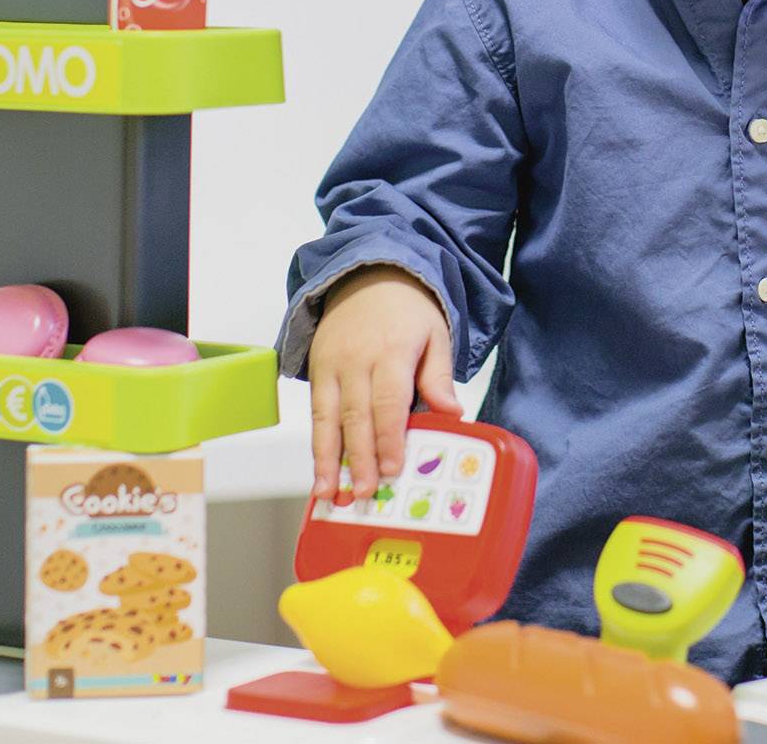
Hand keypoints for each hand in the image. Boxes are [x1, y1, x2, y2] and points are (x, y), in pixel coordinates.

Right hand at [306, 265, 457, 502]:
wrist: (367, 275)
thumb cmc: (407, 311)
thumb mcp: (435, 334)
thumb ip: (438, 376)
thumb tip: (452, 414)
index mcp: (392, 350)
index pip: (389, 400)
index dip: (389, 436)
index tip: (393, 467)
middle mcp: (356, 359)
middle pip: (356, 415)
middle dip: (359, 457)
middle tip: (364, 491)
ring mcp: (331, 365)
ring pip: (327, 418)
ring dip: (327, 458)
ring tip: (328, 492)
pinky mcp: (315, 371)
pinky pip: (315, 413)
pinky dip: (316, 444)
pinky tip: (320, 471)